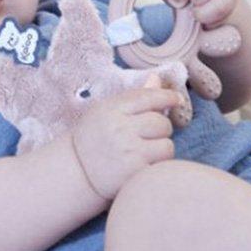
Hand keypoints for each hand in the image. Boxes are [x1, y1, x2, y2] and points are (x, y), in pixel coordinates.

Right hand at [70, 74, 180, 199]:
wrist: (75, 170)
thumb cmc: (93, 137)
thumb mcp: (106, 111)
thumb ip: (133, 97)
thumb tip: (157, 79)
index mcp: (111, 109)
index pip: (148, 97)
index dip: (167, 96)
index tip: (176, 99)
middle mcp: (120, 129)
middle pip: (161, 122)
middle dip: (161, 127)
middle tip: (149, 134)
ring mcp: (128, 151)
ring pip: (167, 145)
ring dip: (161, 147)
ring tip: (146, 150)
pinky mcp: (135, 172)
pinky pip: (162, 164)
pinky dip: (157, 163)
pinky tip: (143, 163)